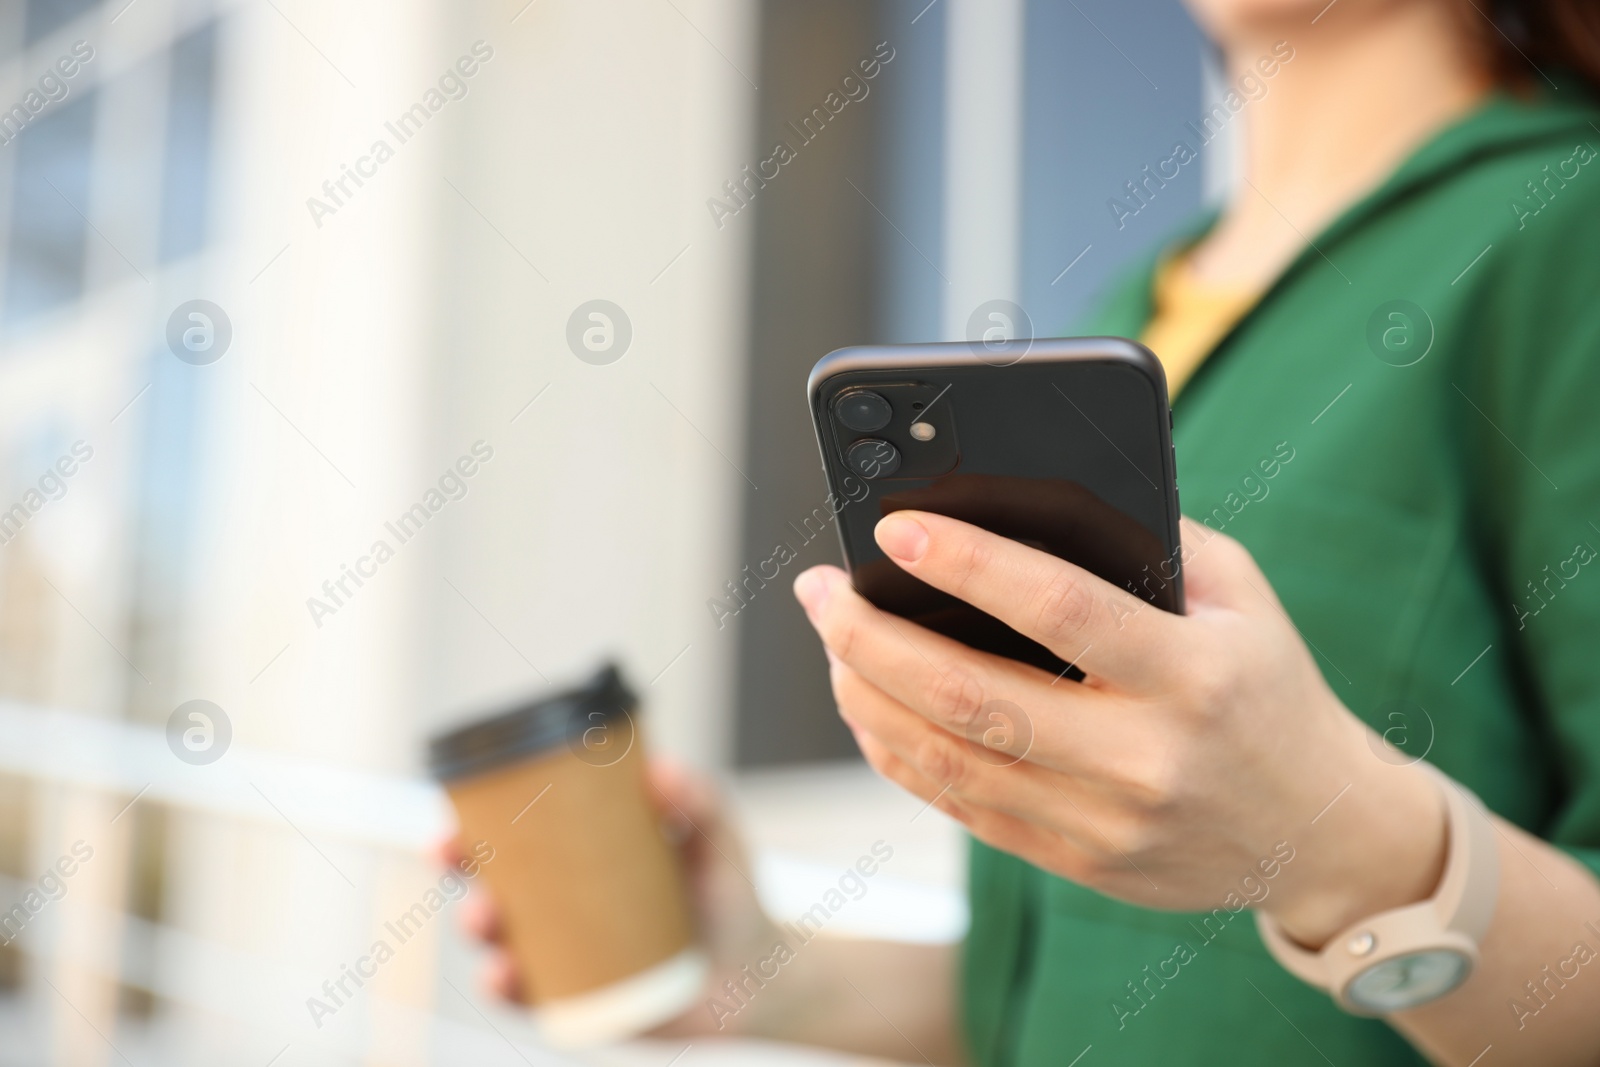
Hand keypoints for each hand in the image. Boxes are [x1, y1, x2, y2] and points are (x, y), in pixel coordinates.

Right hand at [441, 759, 781, 1032]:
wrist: (761, 971)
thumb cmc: (729, 891)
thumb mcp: (716, 837)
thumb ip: (700, 800)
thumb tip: (663, 769)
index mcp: (582, 861)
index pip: (513, 842)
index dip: (470, 832)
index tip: (451, 822)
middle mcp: (564, 910)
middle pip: (493, 891)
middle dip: (463, 879)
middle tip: (462, 868)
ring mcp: (570, 958)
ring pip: (502, 946)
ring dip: (479, 933)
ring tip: (488, 920)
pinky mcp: (584, 1004)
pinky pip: (532, 1000)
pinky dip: (508, 989)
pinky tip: (503, 975)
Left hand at [794, 513, 1447, 946]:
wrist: (1318, 830)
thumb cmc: (1265, 684)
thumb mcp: (1239, 594)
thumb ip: (1148, 539)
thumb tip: (1022, 495)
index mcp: (1195, 673)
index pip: (1062, 610)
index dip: (969, 565)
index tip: (892, 528)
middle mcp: (1147, 756)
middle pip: (974, 696)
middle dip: (873, 636)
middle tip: (820, 590)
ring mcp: (1108, 823)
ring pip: (951, 758)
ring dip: (868, 695)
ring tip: (830, 643)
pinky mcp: (1079, 862)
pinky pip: (963, 806)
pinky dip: (899, 755)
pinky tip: (867, 708)